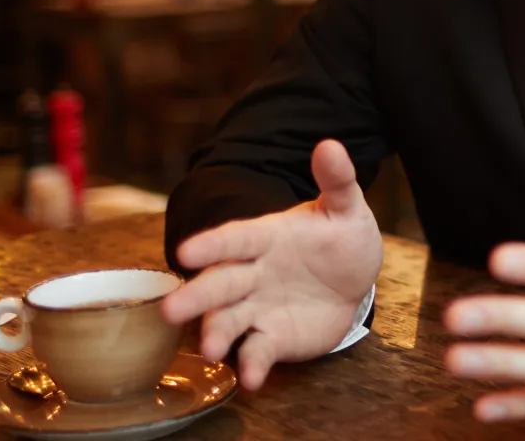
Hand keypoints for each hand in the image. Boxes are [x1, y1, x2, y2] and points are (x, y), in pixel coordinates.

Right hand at [160, 140, 381, 389]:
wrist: (353, 279)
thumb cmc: (340, 237)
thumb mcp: (345, 208)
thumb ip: (337, 181)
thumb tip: (330, 145)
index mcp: (266, 236)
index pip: (234, 238)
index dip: (211, 245)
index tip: (187, 252)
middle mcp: (253, 272)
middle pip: (219, 283)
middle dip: (196, 296)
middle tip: (171, 311)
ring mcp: (259, 306)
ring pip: (229, 320)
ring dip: (218, 334)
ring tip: (212, 349)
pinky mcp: (272, 337)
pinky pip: (258, 351)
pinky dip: (253, 365)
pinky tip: (250, 380)